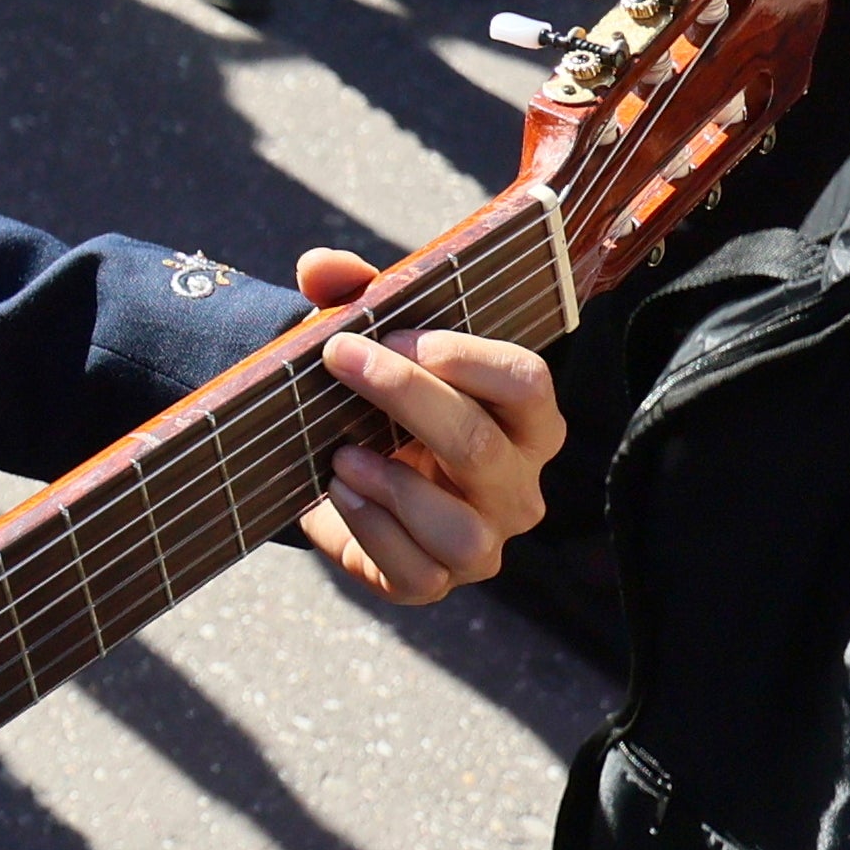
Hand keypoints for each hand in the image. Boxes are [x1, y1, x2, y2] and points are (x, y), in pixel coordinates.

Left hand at [278, 250, 561, 606]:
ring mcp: (483, 543)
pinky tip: (337, 492)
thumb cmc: (377, 401)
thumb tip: (320, 268)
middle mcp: (517, 486)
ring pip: (462, 529)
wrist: (336, 471)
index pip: (528, 383)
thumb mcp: (369, 340)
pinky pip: (417, 572)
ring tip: (342, 452)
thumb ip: (349, 293)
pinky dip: (370, 529)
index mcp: (524, 421)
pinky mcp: (434, 582)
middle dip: (405, 396)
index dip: (464, 357)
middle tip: (340, 357)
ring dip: (393, 484)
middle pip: (480, 444)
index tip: (396, 336)